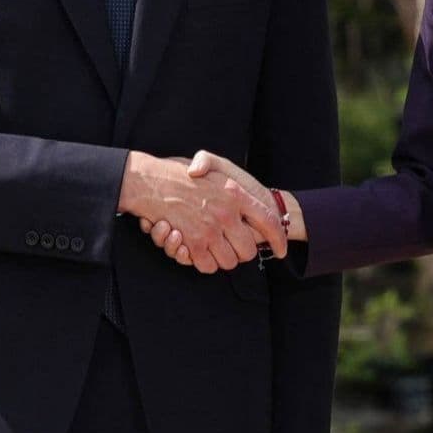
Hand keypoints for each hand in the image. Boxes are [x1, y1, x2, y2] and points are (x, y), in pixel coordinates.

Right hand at [118, 151, 285, 272]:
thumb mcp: (212, 165)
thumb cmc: (179, 172)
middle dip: (242, 252)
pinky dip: (202, 263)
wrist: (150, 180)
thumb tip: (250, 206)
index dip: (278, 238)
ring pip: (228, 262)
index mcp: (235, 193)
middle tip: (233, 246)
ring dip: (222, 258)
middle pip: (248, 249)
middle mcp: (226, 213)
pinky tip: (195, 249)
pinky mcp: (192, 244)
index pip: (269, 221)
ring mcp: (209, 230)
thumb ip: (232, 184)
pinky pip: (206, 266)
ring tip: (212, 246)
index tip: (281, 249)